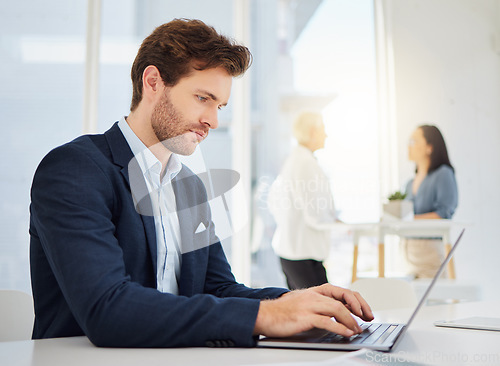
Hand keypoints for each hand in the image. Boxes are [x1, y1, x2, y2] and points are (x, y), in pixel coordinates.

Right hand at [253, 283, 373, 337]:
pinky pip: (327, 321)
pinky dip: (341, 328)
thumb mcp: (303, 303)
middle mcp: (314, 295)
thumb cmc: (282, 311)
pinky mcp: (304, 317)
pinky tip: (347, 333)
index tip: (365, 311)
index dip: (357, 300)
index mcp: (315, 291)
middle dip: (360, 307)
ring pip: (338, 308)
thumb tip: (338, 314)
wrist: (264, 314)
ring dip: (352, 320)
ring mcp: (309, 305)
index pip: (342, 290)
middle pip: (344, 296)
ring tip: (358, 329)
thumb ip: (319, 305)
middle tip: (368, 318)